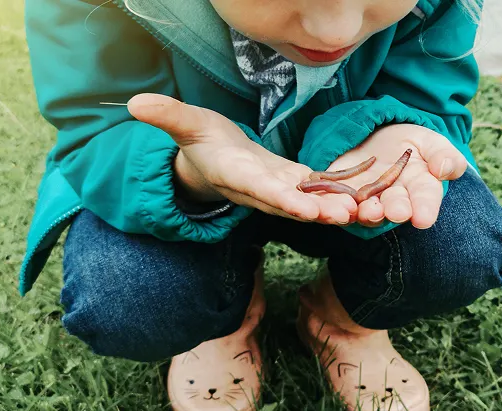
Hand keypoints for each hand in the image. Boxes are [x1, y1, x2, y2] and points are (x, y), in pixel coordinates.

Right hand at [127, 93, 356, 224]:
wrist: (213, 157)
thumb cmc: (199, 139)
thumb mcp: (185, 123)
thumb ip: (168, 115)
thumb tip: (136, 103)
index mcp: (235, 175)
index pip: (258, 190)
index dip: (281, 199)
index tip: (302, 208)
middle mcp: (260, 189)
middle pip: (290, 204)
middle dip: (316, 211)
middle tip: (345, 215)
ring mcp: (279, 189)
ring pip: (308, 202)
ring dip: (333, 207)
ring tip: (362, 211)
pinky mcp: (294, 183)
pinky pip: (319, 191)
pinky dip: (340, 194)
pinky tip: (365, 196)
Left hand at [325, 123, 468, 228]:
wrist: (377, 136)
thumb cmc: (412, 142)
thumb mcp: (431, 142)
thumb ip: (443, 155)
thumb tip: (443, 169)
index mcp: (420, 187)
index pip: (425, 199)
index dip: (425, 209)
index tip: (424, 219)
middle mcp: (394, 198)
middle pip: (395, 207)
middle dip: (395, 210)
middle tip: (396, 212)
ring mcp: (367, 198)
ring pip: (366, 210)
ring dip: (366, 212)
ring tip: (365, 211)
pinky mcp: (342, 193)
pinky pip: (337, 202)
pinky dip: (334, 205)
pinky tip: (334, 206)